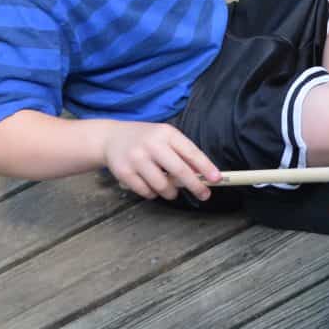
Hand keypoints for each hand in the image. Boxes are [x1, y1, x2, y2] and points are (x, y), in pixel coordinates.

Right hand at [101, 122, 220, 200]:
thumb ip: (183, 153)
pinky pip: (147, 192)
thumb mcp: (165, 137)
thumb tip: (203, 175)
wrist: (111, 138)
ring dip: (172, 192)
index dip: (206, 167)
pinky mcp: (124, 172)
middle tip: (204, 194)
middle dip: (195, 185)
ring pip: (163, 186)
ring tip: (171, 190)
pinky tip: (151, 185)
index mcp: (166, 133)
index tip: (217, 179)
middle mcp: (151, 144)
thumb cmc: (145, 139)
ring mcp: (136, 158)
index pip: (190, 152)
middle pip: (179, 170)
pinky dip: (153, 193)